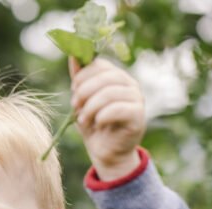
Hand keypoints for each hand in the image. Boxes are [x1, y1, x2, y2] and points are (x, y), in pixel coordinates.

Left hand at [69, 57, 144, 179]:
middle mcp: (129, 84)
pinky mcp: (138, 116)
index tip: (73, 91)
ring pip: (110, 93)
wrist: (106, 152)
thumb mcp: (82, 101)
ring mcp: (137, 99)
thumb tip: (73, 54)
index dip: (83, 76)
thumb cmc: (94, 125)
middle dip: (85, 91)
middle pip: (105, 77)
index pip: (100, 65)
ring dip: (90, 107)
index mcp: (116, 77)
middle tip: (75, 105)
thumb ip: (79, 79)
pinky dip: (102, 116)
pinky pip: (118, 109)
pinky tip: (97, 124)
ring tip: (82, 119)